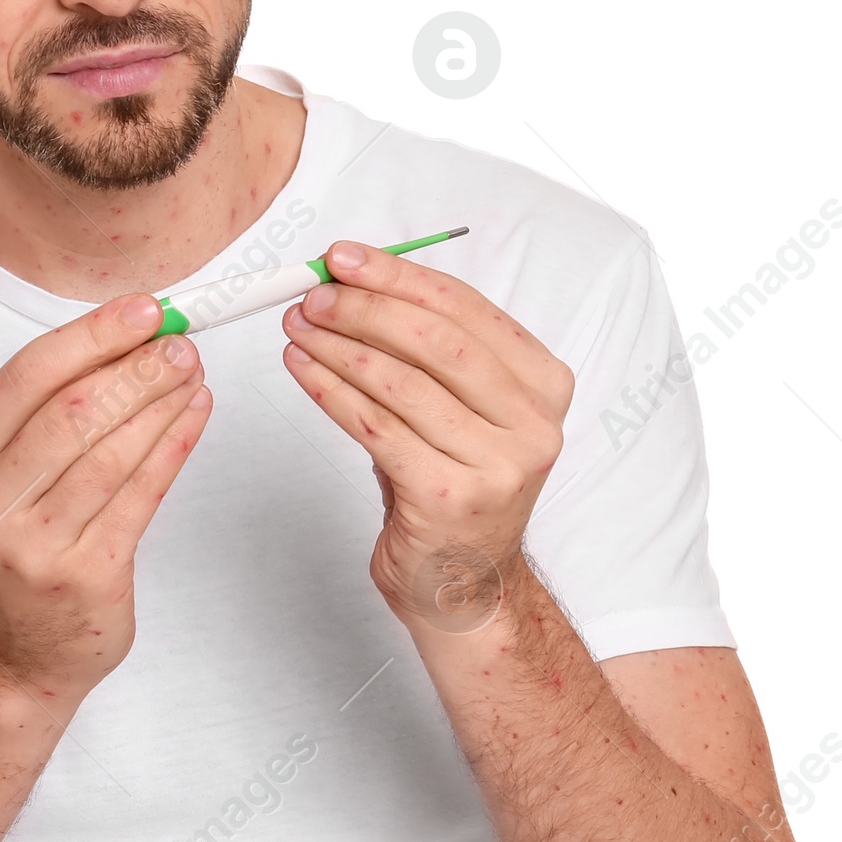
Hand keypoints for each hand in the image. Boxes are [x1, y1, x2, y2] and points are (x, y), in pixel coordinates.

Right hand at [0, 295, 210, 695]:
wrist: (19, 648)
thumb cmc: (23, 540)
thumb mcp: (7, 472)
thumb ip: (51, 407)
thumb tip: (130, 334)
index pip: (27, 375)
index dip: (93, 335)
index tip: (144, 309)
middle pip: (71, 412)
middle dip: (136, 368)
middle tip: (181, 342)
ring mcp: (35, 546)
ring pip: (110, 454)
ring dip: (161, 403)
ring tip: (194, 371)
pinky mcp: (86, 577)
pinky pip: (141, 496)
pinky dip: (173, 446)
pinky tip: (194, 415)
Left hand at [280, 241, 572, 630]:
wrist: (466, 585)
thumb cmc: (453, 484)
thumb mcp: (458, 409)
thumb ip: (426, 350)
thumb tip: (353, 282)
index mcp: (544, 384)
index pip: (466, 309)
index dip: (399, 276)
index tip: (344, 257)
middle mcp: (533, 423)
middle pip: (438, 342)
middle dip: (366, 309)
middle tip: (313, 294)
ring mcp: (497, 465)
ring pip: (403, 384)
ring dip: (339, 348)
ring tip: (297, 328)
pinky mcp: (449, 498)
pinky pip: (377, 429)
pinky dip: (332, 393)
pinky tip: (303, 371)